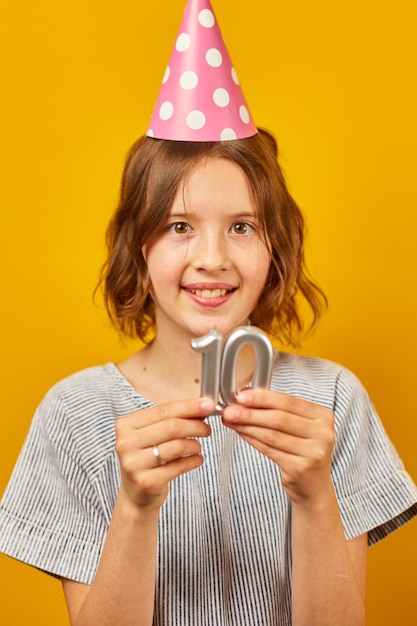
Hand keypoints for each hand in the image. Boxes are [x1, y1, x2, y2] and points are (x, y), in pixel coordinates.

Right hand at [115, 397, 214, 509]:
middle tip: (207, 429)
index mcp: (126, 425)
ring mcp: (134, 463)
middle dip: (196, 426)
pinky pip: (179, 466)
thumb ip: (173, 418)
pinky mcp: (146, 481)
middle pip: (171, 427)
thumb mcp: (153, 434)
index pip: (164, 410)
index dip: (189, 406)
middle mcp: (126, 443)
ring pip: (177, 446)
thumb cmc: (148, 457)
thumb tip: (203, 406)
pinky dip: (193, 461)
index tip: (209, 405)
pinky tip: (197, 459)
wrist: (136, 494)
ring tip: (197, 447)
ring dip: (194, 445)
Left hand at [222, 389, 334, 503]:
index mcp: (323, 416)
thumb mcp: (297, 427)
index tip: (242, 396)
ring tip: (230, 421)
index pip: (289, 402)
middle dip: (251, 413)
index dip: (264, 398)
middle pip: (280, 418)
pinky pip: (270, 450)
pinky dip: (252, 440)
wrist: (313, 486)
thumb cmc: (302, 450)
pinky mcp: (301, 468)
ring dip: (247, 426)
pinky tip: (241, 433)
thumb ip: (276, 410)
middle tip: (230, 410)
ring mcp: (314, 452)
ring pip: (272, 434)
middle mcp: (323, 433)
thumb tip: (246, 394)